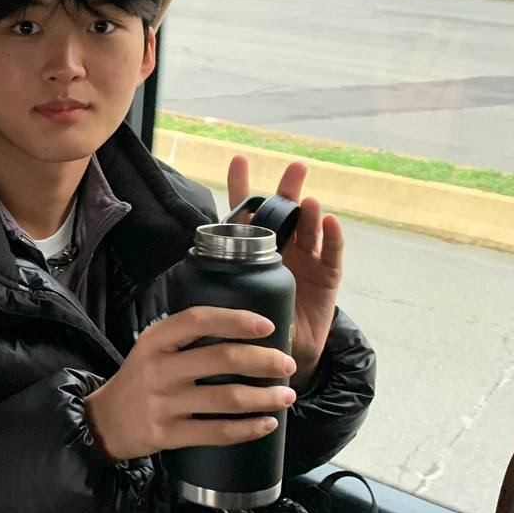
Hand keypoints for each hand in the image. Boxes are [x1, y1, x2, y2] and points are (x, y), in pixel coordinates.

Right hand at [85, 307, 296, 460]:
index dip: (235, 320)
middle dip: (263, 360)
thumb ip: (187, 337)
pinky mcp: (167, 434)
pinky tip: (266, 424)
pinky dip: (248, 429)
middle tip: (286, 364)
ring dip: (264, 397)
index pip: (197, 320)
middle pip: (221, 359)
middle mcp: (158, 369)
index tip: (267, 326)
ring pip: (226, 398)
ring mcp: (163, 403)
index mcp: (155, 341)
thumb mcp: (152, 347)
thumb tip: (247, 332)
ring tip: (286, 396)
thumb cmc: (141, 379)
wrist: (106, 421)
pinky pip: (217, 432)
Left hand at [227, 156, 342, 386]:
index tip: (238, 159)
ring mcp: (307, 260)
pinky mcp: (327, 276)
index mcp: (255, 249)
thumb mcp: (232, 300)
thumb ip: (216, 286)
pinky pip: (332, 253)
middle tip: (295, 168)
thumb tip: (180, 273)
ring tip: (308, 201)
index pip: (246, 213)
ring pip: (309, 228)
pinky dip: (332, 237)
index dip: (241, 187)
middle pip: (285, 213)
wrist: (284, 353)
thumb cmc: (255, 322)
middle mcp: (282, 248)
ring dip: (309, 213)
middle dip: (288, 191)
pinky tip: (330, 221)